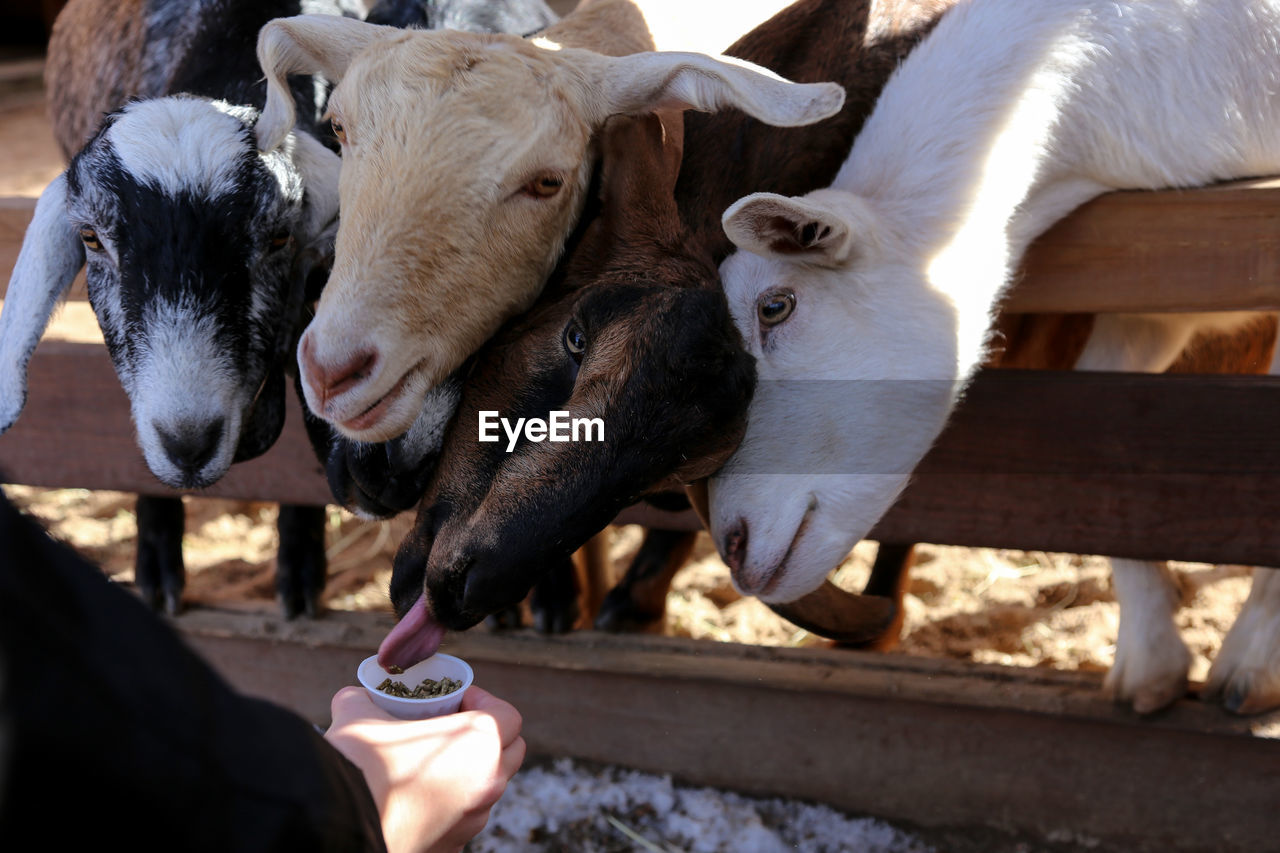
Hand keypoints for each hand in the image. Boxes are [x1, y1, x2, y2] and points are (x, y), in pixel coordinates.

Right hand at [325, 685, 525, 852]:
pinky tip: (421, 800)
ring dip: (473, 774)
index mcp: (480, 743)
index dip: (485, 701)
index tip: (458, 699)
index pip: (508, 716)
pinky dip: (452, 808)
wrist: (337, 824)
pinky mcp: (453, 848)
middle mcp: (487, 783)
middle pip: (510, 753)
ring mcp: (473, 820)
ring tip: (435, 764)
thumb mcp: (359, 717)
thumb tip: (353, 696)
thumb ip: (361, 700)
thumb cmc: (358, 765)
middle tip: (454, 728)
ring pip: (490, 789)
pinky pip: (464, 821)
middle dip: (490, 738)